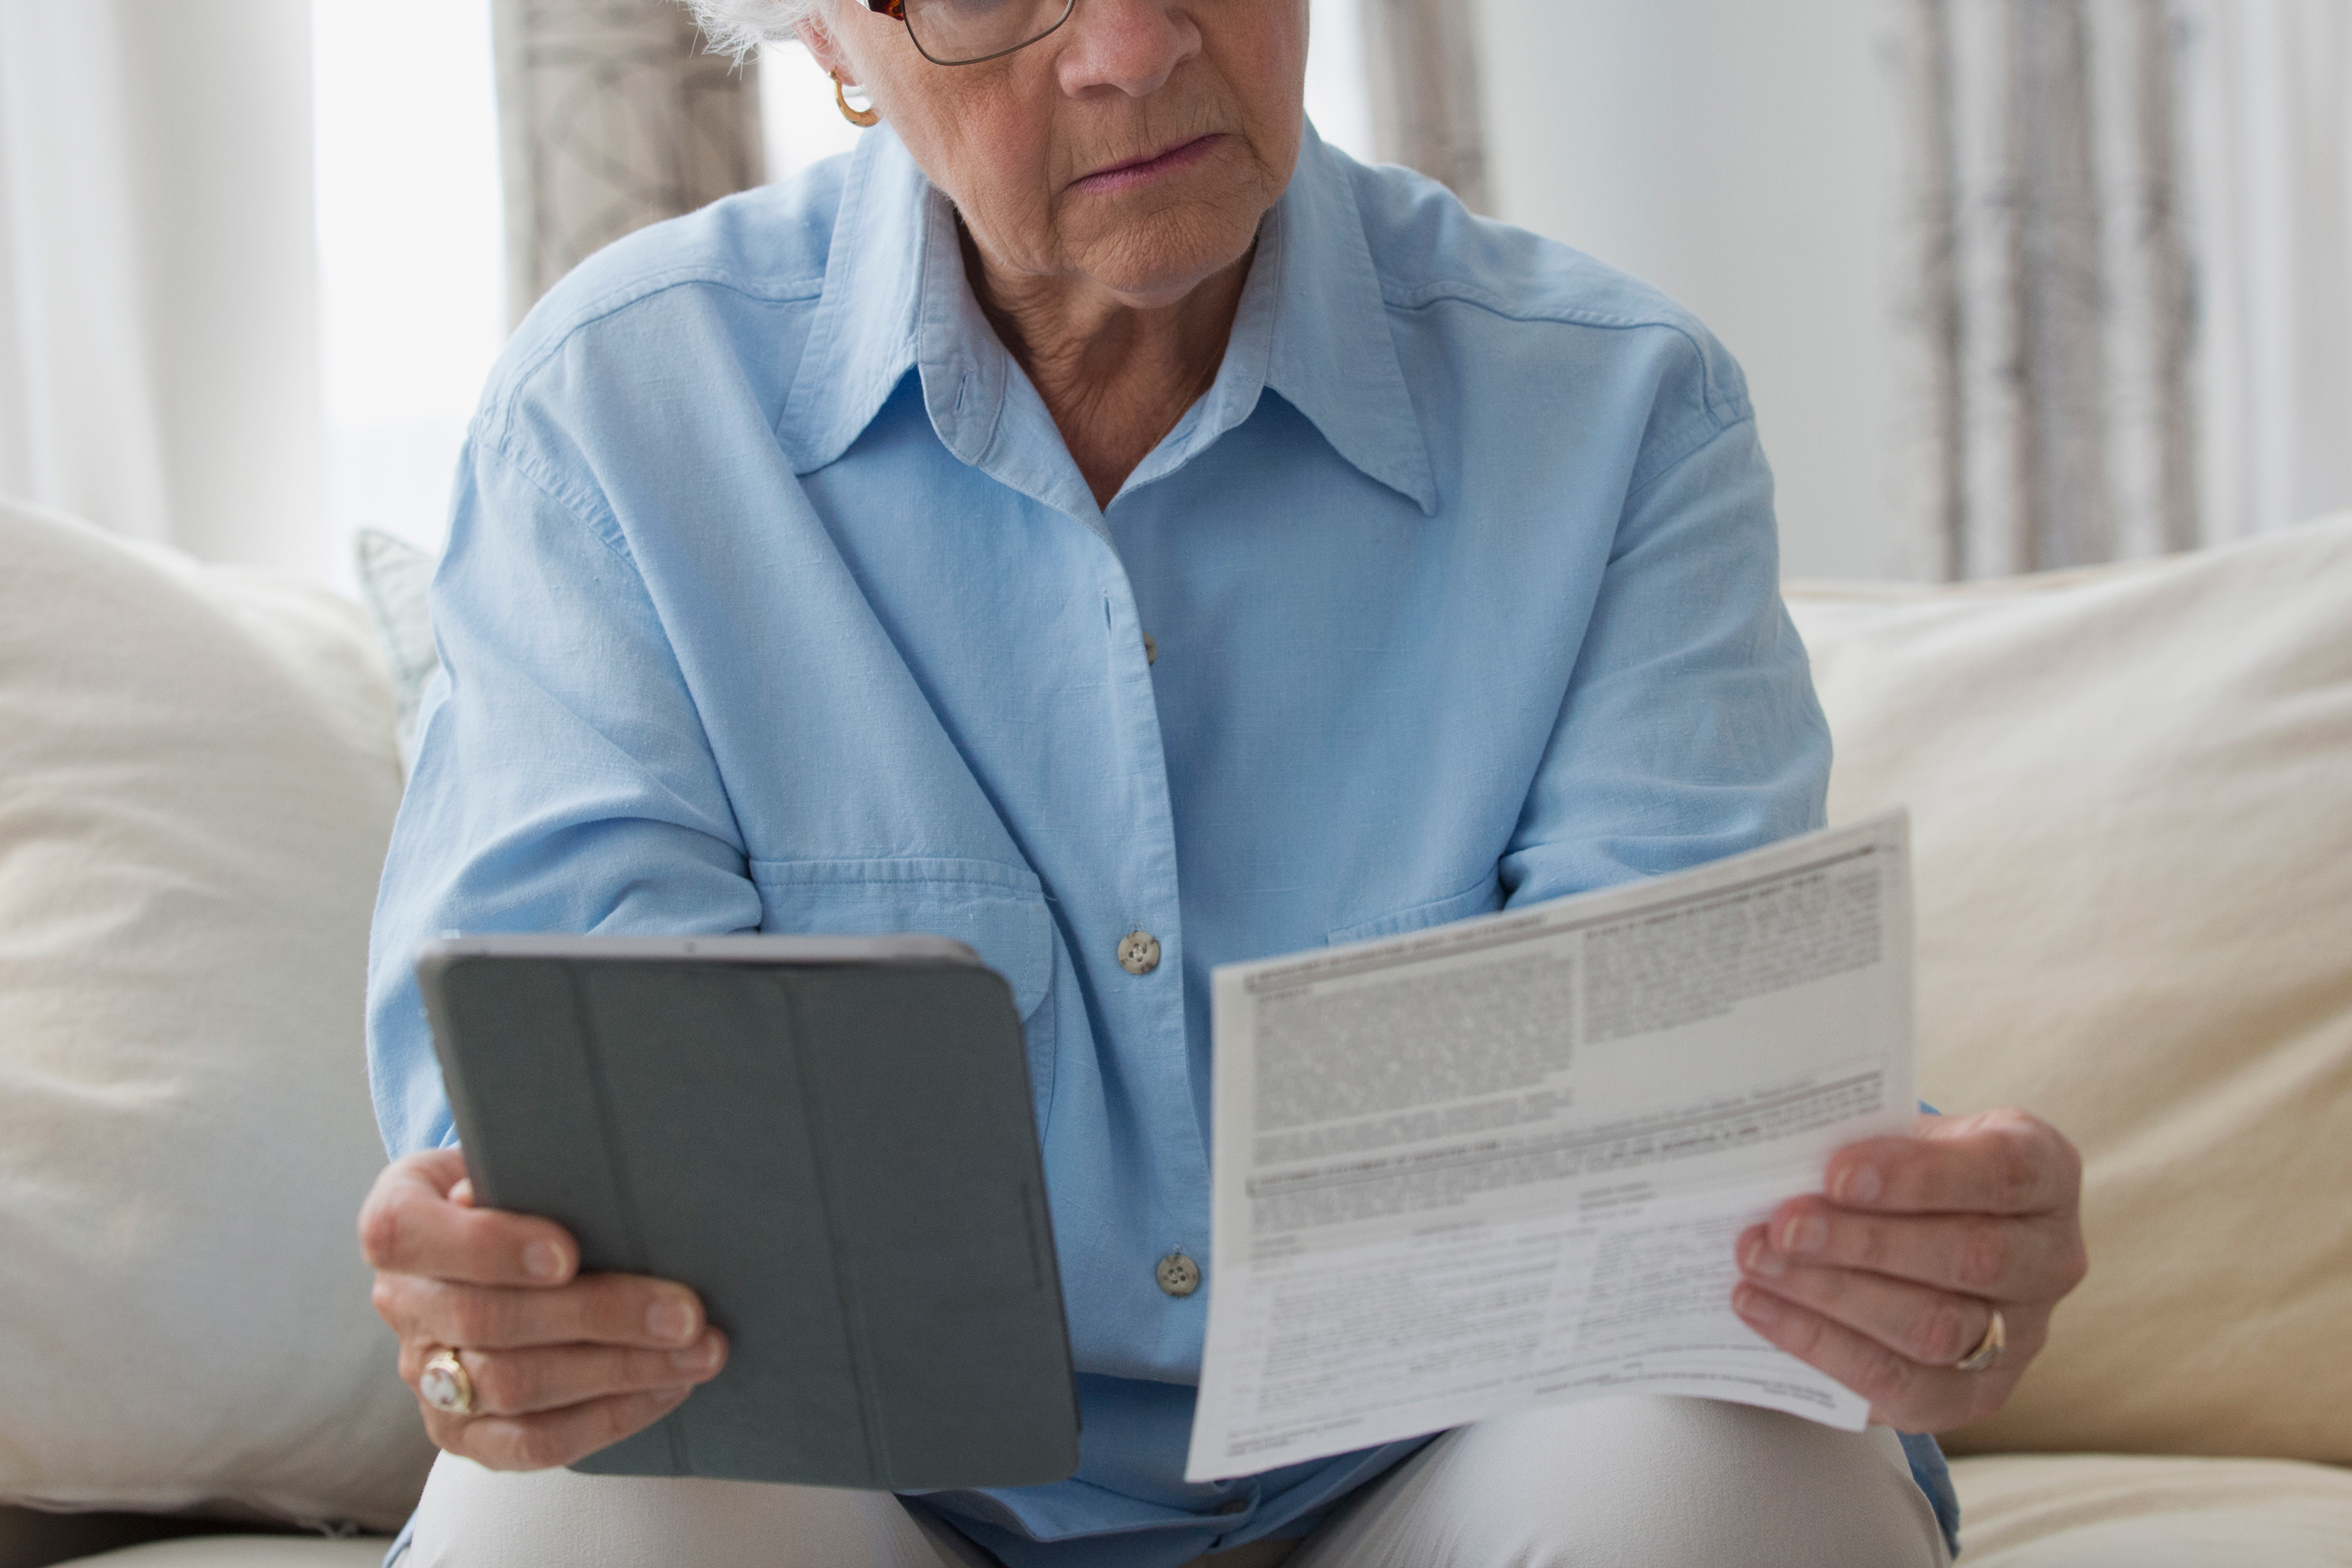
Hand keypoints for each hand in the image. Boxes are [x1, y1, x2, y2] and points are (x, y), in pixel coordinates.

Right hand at [359, 1148, 728, 1468]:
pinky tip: (667, 1388)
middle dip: (598, 1315)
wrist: (494, 1249)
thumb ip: (530, 1166)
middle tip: (686, 1312)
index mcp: (397, 1222)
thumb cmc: (518, 1189)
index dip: (487, 1247)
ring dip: (621, 1371)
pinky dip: (608, 1418)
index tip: (568, 1252)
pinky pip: (531, 1443)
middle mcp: (401, 1303)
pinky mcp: (461, 1434)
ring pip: (514, 1387)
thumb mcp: (510, 1157)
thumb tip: (593, 1184)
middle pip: (486, 1320)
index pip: (410, 1234)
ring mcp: (425, 1377)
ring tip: (698, 1352)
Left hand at [1730, 1108, 2086, 1431]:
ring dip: (1833, 1297)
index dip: (1919, 1177)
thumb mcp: (1898, 1136)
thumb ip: (1860, 1137)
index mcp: (2043, 1171)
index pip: (2001, 1173)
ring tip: (1758, 1265)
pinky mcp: (1978, 1395)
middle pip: (1970, 1258)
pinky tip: (1761, 1310)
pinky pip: (1903, 1385)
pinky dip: (1822, 1347)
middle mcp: (2051, 1257)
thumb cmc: (1903, 1172)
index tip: (1836, 1173)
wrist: (1920, 1234)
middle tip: (1783, 1226)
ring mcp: (2023, 1335)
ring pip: (1936, 1328)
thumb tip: (1777, 1148)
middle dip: (1863, 1243)